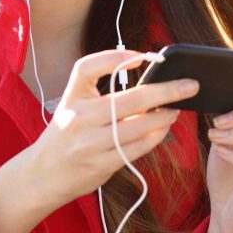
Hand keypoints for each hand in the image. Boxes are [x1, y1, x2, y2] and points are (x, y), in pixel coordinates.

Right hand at [26, 49, 199, 208]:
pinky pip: (137, 148)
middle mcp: (78, 118)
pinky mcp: (101, 164)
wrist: (42, 175)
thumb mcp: (73, 106)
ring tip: (176, 109)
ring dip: (164, 116)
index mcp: (71, 98)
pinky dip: (155, 136)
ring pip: (138, 126)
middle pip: (128, 99)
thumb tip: (150, 82)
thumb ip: (101, 93)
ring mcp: (90, 143)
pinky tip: (163, 128)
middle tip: (190, 85)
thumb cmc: (65, 135)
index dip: (114, 57)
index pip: (87, 68)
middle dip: (166, 90)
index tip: (141, 57)